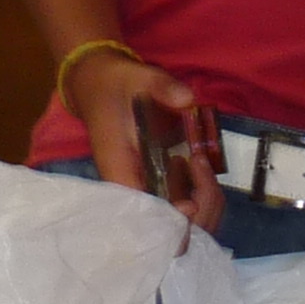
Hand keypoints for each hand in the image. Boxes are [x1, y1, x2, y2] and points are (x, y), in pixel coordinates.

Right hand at [64, 44, 221, 231]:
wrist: (99, 86)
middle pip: (164, 227)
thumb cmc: (116, 85)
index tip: (190, 204)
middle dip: (197, 212)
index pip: (139, 210)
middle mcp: (127, 186)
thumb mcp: (138, 76)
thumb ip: (162, 86)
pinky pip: (182, 208)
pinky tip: (204, 174)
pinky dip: (201, 199)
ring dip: (203, 205)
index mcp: (117, 167)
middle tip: (204, 170)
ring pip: (177, 222)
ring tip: (204, 167)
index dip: (167, 218)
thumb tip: (187, 99)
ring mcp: (141, 188)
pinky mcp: (153, 185)